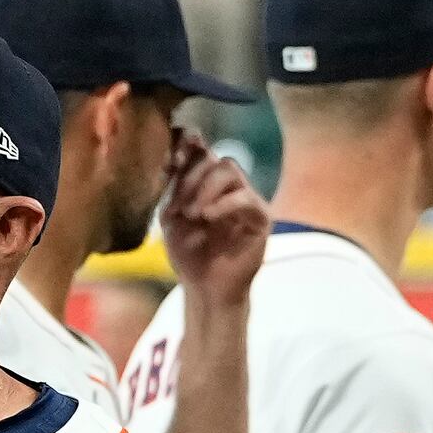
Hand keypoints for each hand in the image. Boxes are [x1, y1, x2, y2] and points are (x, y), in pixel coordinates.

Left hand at [160, 131, 267, 305]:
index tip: (170, 160)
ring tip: (191, 215)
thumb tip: (173, 156)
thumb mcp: (171, 217)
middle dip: (189, 177)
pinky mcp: (261, 216)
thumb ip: (173, 186)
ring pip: (229, 169)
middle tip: (177, 206)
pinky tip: (207, 218)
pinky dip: (222, 204)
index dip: (187, 145)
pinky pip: (245, 197)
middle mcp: (228, 187)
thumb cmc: (187, 253)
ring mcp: (246, 198)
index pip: (202, 150)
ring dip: (204, 189)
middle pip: (213, 158)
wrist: (205, 288)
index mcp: (205, 183)